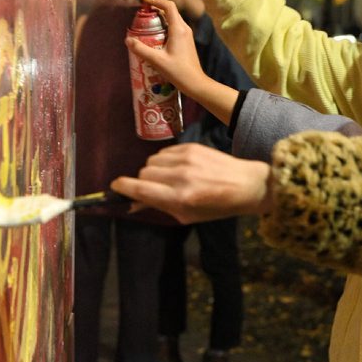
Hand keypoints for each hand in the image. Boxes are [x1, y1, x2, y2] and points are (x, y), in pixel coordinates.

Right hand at [110, 143, 272, 223]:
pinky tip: (179, 167)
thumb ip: (159, 206)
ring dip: (154, 170)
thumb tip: (132, 202)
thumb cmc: (217, 207)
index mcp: (179, 198)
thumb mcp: (187, 215)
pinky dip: (165, 161)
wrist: (246, 184)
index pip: (138, 188)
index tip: (116, 187)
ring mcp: (185, 159)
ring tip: (169, 177)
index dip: (122, 187)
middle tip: (156, 189)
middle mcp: (179, 177)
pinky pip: (163, 152)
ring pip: (151, 161)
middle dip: (143, 182)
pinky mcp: (190, 146)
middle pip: (142, 173)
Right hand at [126, 0, 207, 97]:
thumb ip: (141, 49)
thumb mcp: (157, 61)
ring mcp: (186, 35)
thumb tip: (127, 40)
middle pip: (170, 11)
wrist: (195, 83)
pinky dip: (164, 26)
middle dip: (156, 8)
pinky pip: (174, 28)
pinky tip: (154, 35)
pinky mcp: (186, 42)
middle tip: (141, 11)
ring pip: (172, 20)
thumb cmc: (178, 71)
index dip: (155, 0)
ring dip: (159, 17)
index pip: (168, 6)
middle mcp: (184, 29)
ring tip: (145, 22)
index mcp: (179, 29)